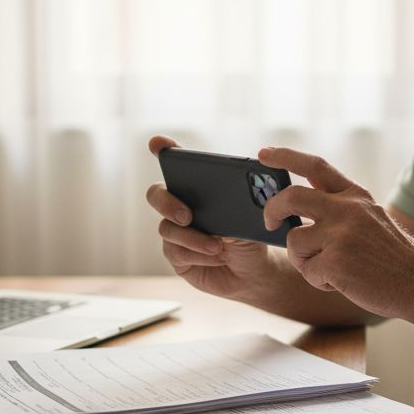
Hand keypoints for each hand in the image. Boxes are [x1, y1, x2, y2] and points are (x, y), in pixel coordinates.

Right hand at [144, 136, 275, 299]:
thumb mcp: (251, 214)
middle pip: (157, 194)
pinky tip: (217, 257)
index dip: (163, 150)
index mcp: (198, 188)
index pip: (175, 162)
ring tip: (219, 246)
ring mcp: (175, 231)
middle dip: (166, 202)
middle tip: (186, 215)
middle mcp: (180, 206)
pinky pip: (176, 252)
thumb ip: (239, 200)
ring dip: (194, 238)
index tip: (157, 143)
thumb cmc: (252, 235)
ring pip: (167, 229)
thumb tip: (232, 194)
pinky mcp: (176, 255)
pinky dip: (199, 255)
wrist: (256, 271)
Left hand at [258, 146, 413, 323]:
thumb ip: (339, 208)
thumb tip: (295, 208)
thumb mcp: (370, 217)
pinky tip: (341, 282)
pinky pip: (307, 271)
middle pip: (291, 197)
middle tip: (270, 223)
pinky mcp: (336, 262)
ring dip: (304, 260)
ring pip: (295, 241)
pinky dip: (319, 281)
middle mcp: (347, 209)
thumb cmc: (392, 257)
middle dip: (272, 210)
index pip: (314, 166)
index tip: (263, 155)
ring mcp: (341, 235)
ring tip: (330, 269)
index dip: (285, 157)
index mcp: (355, 196)